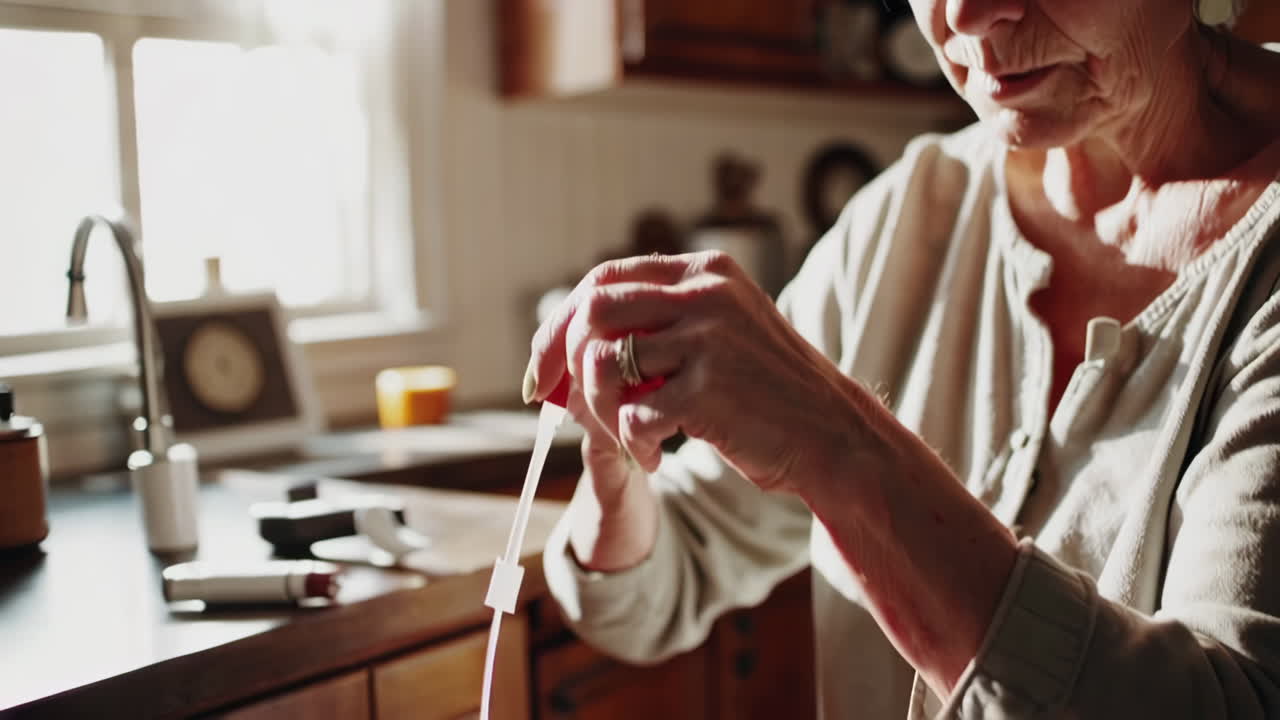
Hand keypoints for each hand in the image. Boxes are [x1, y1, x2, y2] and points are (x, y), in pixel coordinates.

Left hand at [525, 251, 866, 494]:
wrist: (834, 436)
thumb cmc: (769, 394)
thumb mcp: (723, 332)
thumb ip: (662, 323)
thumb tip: (570, 345)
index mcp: (705, 273)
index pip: (605, 278)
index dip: (559, 323)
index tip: (540, 368)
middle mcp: (705, 294)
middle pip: (593, 310)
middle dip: (560, 361)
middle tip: (560, 405)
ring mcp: (708, 339)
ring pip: (603, 363)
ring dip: (599, 410)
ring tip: (627, 437)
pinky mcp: (707, 389)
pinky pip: (631, 414)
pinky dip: (631, 443)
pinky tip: (655, 455)